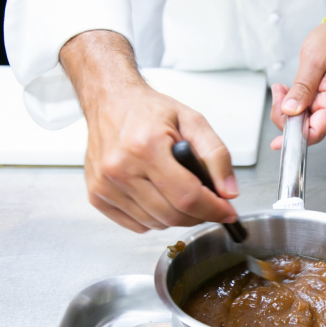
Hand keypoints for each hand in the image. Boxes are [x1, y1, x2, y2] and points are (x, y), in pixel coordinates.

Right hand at [60, 31, 238, 232]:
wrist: (110, 101)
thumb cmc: (149, 111)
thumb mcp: (193, 121)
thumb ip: (217, 155)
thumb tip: (228, 191)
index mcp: (146, 147)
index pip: (187, 196)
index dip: (213, 209)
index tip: (227, 212)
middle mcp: (121, 168)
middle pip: (172, 215)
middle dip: (199, 215)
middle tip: (209, 203)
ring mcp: (105, 185)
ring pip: (156, 223)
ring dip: (178, 217)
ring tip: (181, 193)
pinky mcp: (97, 196)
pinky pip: (137, 225)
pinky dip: (155, 218)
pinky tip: (158, 197)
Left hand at [270, 0, 325, 148]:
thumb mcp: (314, 60)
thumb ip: (302, 87)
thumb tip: (291, 110)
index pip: (317, 130)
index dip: (297, 138)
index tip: (279, 141)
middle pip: (305, 127)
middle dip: (286, 117)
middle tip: (278, 95)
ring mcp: (325, 102)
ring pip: (301, 119)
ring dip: (285, 108)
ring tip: (281, 89)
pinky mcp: (318, 98)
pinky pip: (301, 108)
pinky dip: (289, 102)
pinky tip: (285, 90)